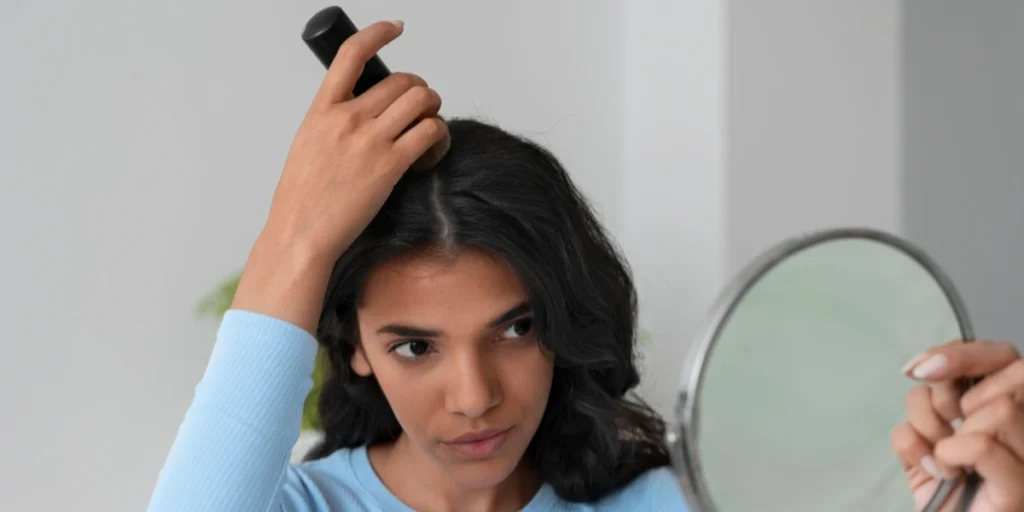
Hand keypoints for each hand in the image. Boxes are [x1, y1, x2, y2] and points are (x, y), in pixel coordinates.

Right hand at [231, 20, 448, 332]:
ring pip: (422, 100)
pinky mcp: (390, 165)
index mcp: (322, 110)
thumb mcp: (308, 147)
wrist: (300, 234)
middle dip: (420, 93)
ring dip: (433, 112)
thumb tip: (363, 114)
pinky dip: (439, 139)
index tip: (395, 27)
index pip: (351, 54)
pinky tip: (430, 155)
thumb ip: (333, 124)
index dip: (378, 33)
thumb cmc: (303, 200)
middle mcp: (347, 118)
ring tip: (427, 134)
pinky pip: (431, 132)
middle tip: (420, 113)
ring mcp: (369, 140)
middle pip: (402, 81)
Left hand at [892, 341, 1023, 510]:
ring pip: (999, 407)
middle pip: (1004, 374)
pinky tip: (945, 472)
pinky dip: (950, 453)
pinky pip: (983, 444)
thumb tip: (922, 370)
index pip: (1001, 354)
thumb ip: (929, 399)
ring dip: (943, 431)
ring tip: (940, 459)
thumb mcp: (923, 434)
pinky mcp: (1021, 487)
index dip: (958, 353)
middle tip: (933, 430)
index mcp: (1008, 406)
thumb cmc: (939, 486)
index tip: (915, 370)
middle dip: (944, 395)